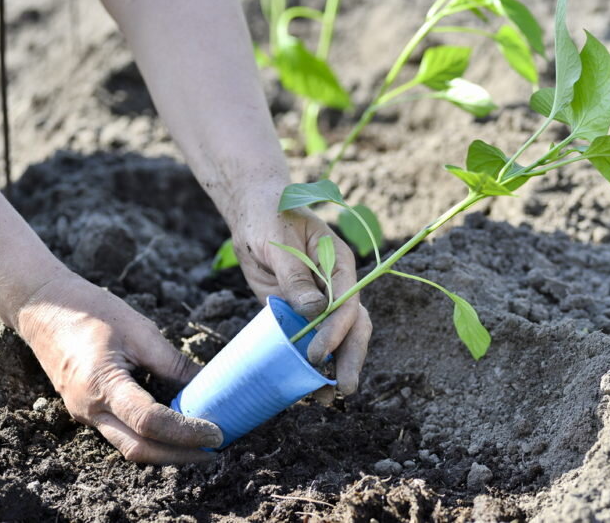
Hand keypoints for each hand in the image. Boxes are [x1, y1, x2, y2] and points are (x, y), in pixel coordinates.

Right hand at [16, 273, 222, 463]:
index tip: (217, 433)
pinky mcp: (88, 410)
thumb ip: (174, 364)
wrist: (44, 308)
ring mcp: (85, 413)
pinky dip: (151, 437)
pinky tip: (175, 429)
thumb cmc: (92, 312)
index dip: (187, 432)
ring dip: (166, 451)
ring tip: (201, 442)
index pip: (151, 423)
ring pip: (129, 446)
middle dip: (180, 455)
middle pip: (140, 448)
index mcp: (102, 386)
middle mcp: (90, 409)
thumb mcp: (141, 332)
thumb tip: (210, 384)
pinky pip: (121, 433)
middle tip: (215, 449)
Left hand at [230, 202, 370, 395]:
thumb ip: (295, 277)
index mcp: (338, 262)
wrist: (254, 213)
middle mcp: (336, 284)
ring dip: (336, 365)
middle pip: (354, 325)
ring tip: (328, 397)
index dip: (335, 330)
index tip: (316, 354)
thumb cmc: (269, 216)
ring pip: (340, 336)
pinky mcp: (301, 310)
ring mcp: (321, 299)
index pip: (347, 302)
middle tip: (344, 389)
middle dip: (350, 357)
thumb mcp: (278, 242)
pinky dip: (312, 362)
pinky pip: (312, 337)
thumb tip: (313, 312)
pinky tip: (309, 386)